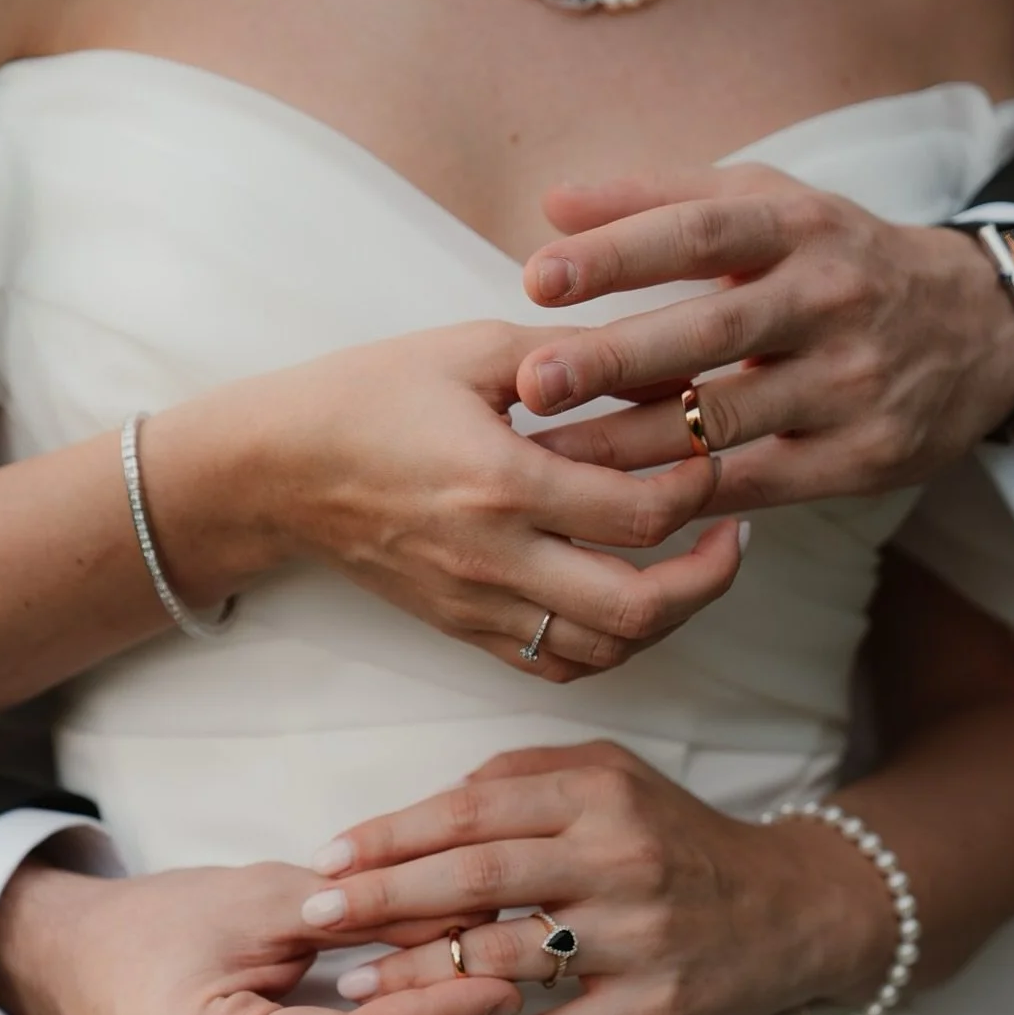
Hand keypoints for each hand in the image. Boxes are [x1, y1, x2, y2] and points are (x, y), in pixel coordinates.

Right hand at [156, 319, 740, 683]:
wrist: (280, 471)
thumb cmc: (366, 397)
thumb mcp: (467, 350)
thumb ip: (566, 357)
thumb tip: (651, 360)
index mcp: (501, 481)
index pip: (640, 513)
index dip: (698, 486)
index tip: (710, 453)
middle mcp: (495, 557)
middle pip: (638, 608)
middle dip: (710, 578)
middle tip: (734, 536)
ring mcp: (477, 603)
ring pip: (604, 650)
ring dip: (667, 618)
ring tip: (690, 569)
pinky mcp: (463, 626)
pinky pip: (555, 664)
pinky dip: (608, 645)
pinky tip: (624, 600)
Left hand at [297, 742, 891, 1014]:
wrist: (793, 905)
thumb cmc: (676, 835)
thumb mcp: (613, 773)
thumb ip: (525, 775)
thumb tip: (434, 805)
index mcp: (599, 792)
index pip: (473, 808)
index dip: (393, 833)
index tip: (330, 856)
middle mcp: (620, 857)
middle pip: (477, 875)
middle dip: (382, 899)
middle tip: (315, 918)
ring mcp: (642, 936)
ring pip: (508, 956)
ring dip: (420, 977)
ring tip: (355, 990)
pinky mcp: (661, 1007)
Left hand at [514, 167, 1013, 509]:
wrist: (978, 331)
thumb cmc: (837, 263)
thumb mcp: (771, 207)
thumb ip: (661, 201)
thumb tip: (551, 204)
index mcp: (800, 227)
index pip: (702, 232)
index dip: (619, 254)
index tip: (538, 278)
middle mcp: (831, 299)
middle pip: (711, 332)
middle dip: (615, 359)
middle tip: (535, 383)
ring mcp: (852, 382)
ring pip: (725, 418)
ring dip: (631, 443)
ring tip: (549, 460)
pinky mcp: (863, 454)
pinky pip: (757, 479)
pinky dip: (689, 492)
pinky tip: (619, 501)